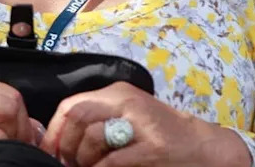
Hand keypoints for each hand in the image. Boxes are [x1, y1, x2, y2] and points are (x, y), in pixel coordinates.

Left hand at [40, 82, 250, 166]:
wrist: (204, 148)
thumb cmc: (163, 137)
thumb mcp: (129, 120)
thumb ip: (99, 123)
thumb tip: (61, 142)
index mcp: (118, 94)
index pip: (72, 105)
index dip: (54, 131)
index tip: (49, 152)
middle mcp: (127, 101)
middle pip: (78, 116)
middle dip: (66, 145)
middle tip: (69, 164)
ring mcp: (141, 123)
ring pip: (92, 137)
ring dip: (84, 160)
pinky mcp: (153, 146)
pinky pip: (113, 161)